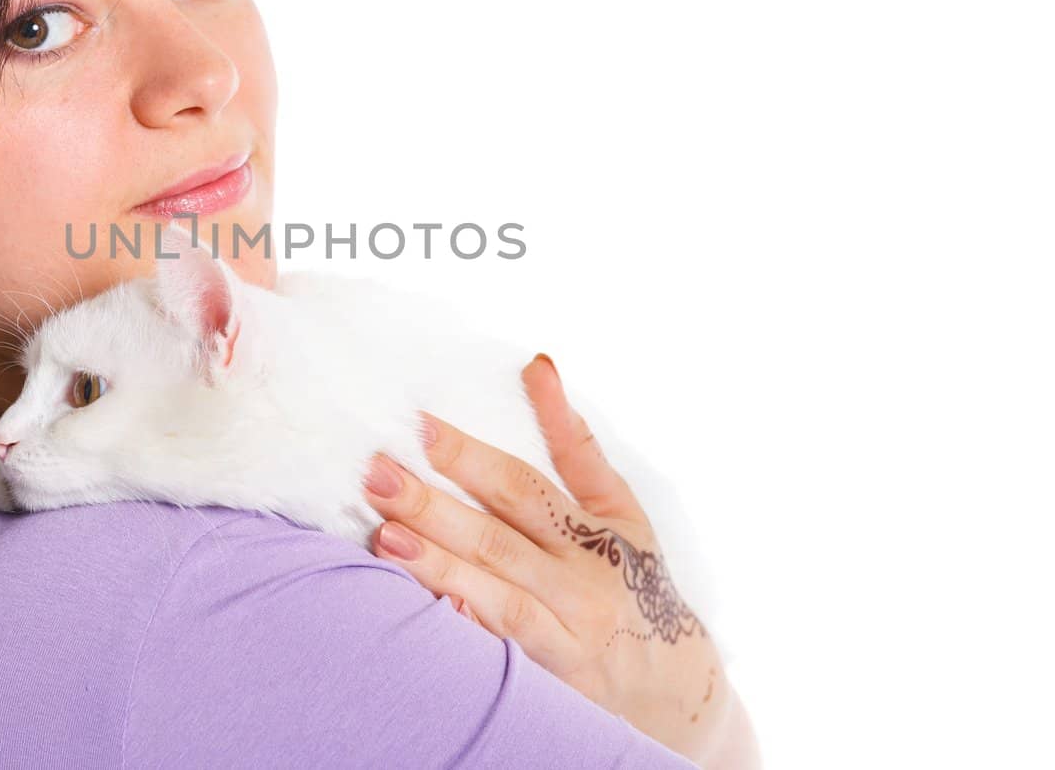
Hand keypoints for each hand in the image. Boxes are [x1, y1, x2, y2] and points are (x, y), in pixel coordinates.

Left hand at [361, 355, 760, 768]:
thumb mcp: (619, 509)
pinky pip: (507, 654)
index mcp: (593, 532)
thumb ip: (574, 443)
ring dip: (438, 567)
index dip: (469, 456)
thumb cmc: (633, 581)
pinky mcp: (557, 683)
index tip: (419, 426)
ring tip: (384, 538)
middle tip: (377, 476)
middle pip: (497, 539)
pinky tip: (427, 611)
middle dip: (432, 506)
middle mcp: (582, 582)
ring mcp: (570, 636)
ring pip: (497, 596)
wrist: (677, 690)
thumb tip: (537, 366)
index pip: (522, 486)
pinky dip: (469, 631)